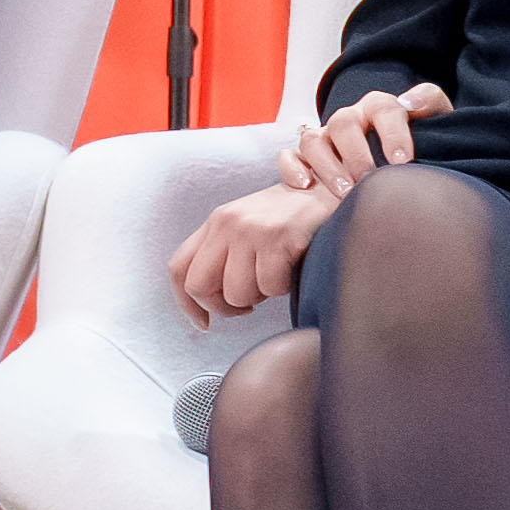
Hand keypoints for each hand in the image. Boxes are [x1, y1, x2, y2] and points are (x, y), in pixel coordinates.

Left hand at [170, 181, 342, 322]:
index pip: (178, 268)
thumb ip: (226, 255)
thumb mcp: (249, 227)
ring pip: (237, 293)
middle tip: (245, 308)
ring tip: (275, 278)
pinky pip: (270, 286)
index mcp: (215, 222)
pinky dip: (284, 288)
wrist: (331, 188)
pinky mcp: (277, 237)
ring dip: (260, 297)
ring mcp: (250, 229)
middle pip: (199, 286)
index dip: (187, 304)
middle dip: (222, 308)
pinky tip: (292, 270)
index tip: (204, 322)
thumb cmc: (292, 217)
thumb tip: (214, 299)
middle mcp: (226, 223)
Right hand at [282, 83, 449, 196]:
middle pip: (342, 123)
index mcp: (379, 107)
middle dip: (357, 155)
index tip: (403, 161)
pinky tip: (305, 186)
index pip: (383, 108)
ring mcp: (325, 138)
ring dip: (327, 165)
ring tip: (345, 193)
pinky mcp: (306, 158)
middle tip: (370, 181)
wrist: (402, 166)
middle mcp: (349, 119)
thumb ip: (431, 103)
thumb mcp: (436, 123)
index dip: (392, 133)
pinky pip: (289, 156)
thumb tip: (411, 104)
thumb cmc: (420, 146)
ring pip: (313, 140)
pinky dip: (292, 167)